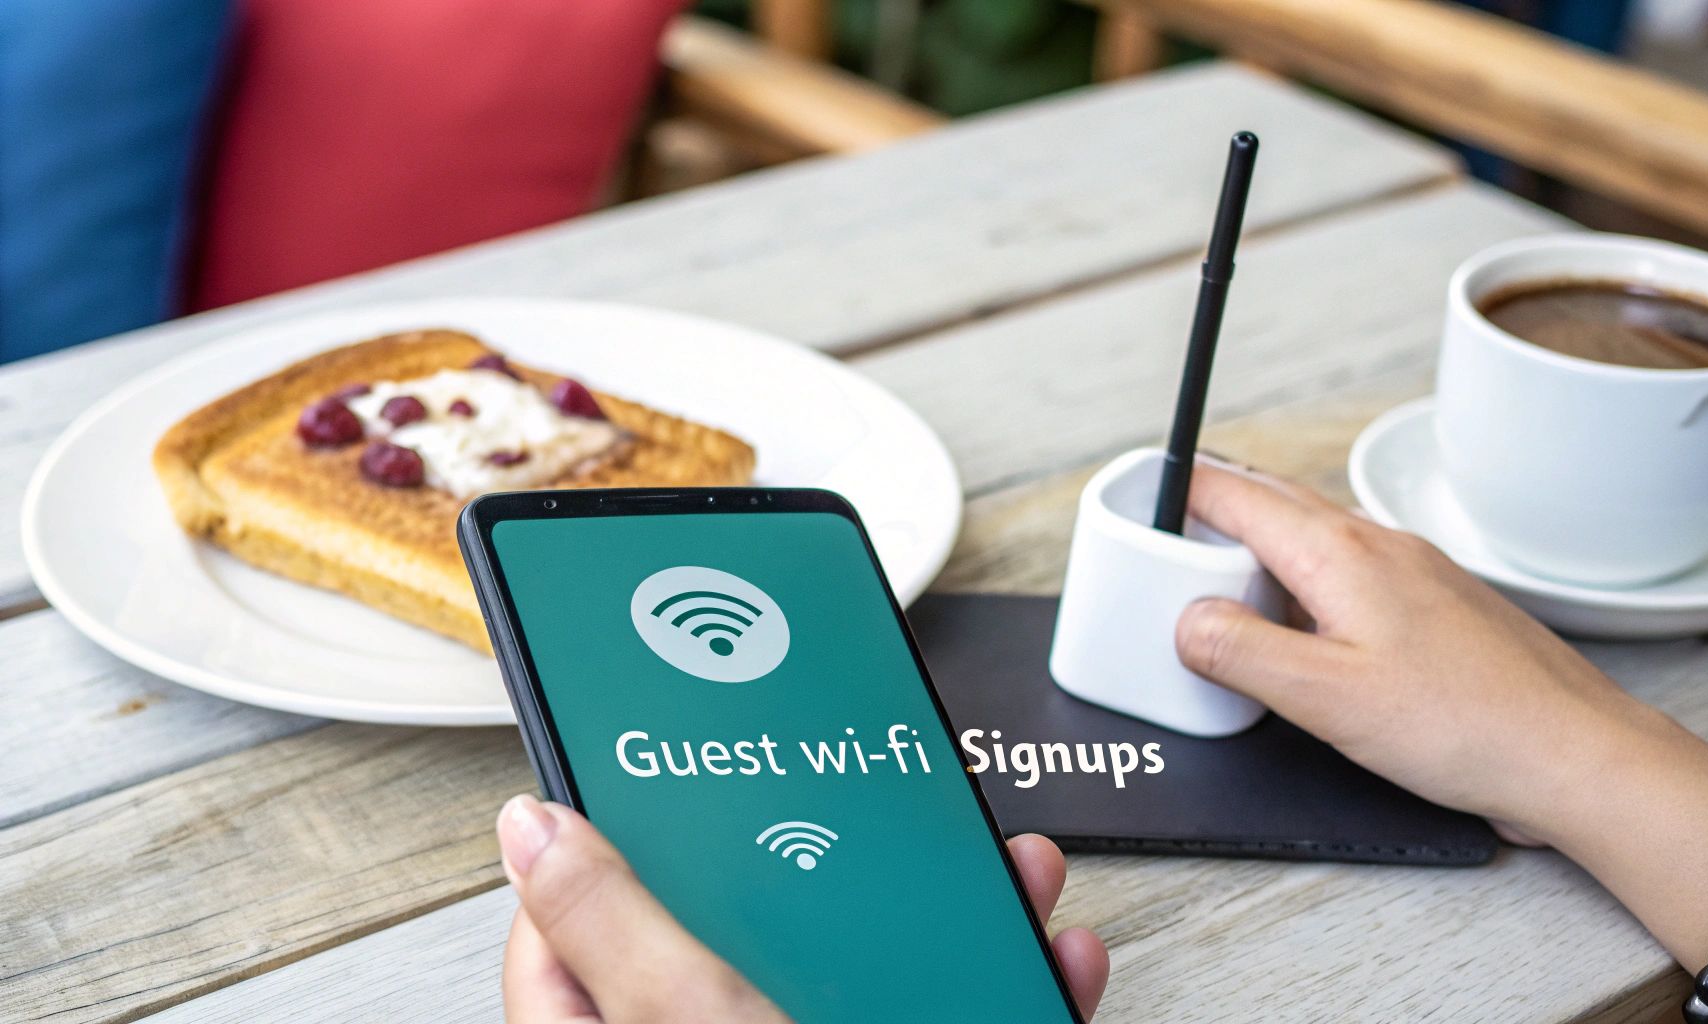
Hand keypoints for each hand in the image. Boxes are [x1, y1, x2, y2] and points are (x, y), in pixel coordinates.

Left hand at [495, 795, 1109, 1022]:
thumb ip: (617, 929)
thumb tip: (530, 826)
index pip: (568, 940)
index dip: (612, 848)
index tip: (666, 779)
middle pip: (739, 940)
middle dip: (824, 865)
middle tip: (857, 804)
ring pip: (861, 981)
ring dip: (940, 920)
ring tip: (993, 870)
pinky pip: (939, 1021)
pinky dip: (1001, 991)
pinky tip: (1044, 959)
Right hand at [1171, 464, 1707, 1022]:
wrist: (1574, 754)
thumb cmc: (1468, 725)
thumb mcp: (1326, 698)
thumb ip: (1243, 652)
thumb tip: (1189, 621)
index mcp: (1341, 553)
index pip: (1238, 494)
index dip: (1181, 488)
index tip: (1142, 488)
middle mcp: (1379, 545)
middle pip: (1275, 505)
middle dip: (1213, 514)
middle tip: (1165, 537)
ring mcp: (1412, 571)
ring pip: (1313, 539)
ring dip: (1260, 551)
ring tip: (1220, 589)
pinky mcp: (1434, 607)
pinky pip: (1349, 573)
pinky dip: (1304, 585)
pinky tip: (1302, 632)